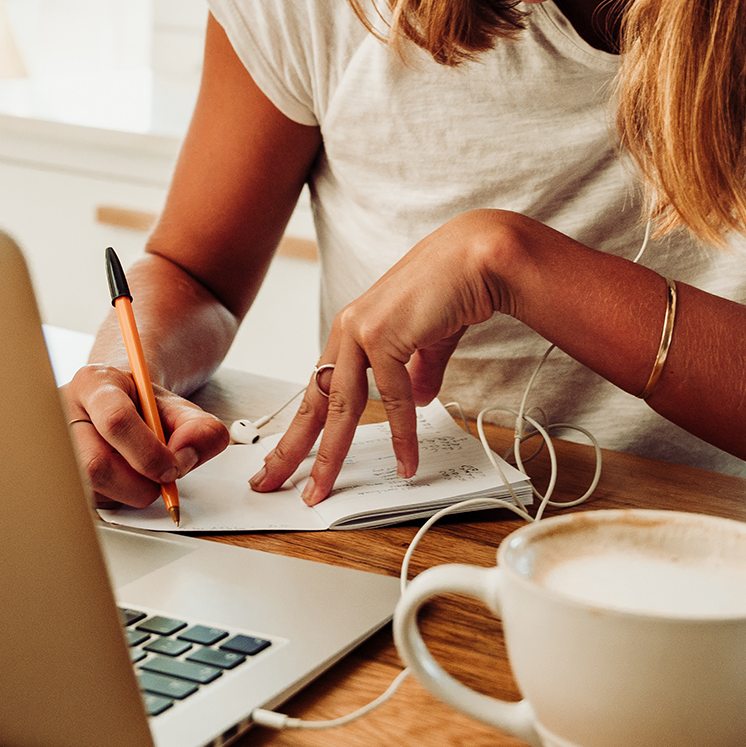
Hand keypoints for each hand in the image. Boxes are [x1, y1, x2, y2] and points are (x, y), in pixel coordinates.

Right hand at [61, 364, 229, 507]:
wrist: (121, 406)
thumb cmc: (144, 407)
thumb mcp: (178, 408)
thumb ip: (199, 428)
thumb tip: (186, 456)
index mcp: (94, 383)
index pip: (116, 420)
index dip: (149, 452)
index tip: (173, 466)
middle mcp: (65, 413)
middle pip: (95, 465)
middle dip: (140, 483)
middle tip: (162, 477)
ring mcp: (56, 447)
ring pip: (92, 490)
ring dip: (130, 492)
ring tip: (143, 472)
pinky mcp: (59, 476)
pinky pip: (90, 503)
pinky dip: (118, 499)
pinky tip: (125, 479)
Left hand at [250, 211, 514, 504]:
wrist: (476, 258)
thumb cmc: (452, 290)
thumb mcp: (427, 341)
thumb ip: (418, 371)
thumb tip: (417, 401)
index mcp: (352, 330)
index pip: (319, 387)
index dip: (302, 426)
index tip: (286, 457)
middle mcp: (348, 330)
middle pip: (313, 401)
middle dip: (292, 448)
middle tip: (269, 482)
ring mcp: (362, 331)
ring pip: (339, 406)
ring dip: (330, 454)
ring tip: (322, 489)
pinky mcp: (384, 334)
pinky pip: (393, 398)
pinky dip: (402, 435)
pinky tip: (406, 462)